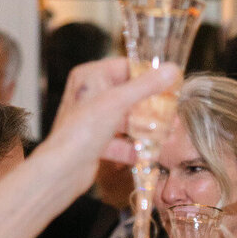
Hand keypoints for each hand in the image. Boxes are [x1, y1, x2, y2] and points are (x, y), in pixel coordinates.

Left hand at [47, 55, 183, 183]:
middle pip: (130, 96)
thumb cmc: (82, 131)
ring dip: (148, 128)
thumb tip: (171, 70)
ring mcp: (93, 120)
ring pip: (127, 120)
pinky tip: (150, 153)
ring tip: (169, 133)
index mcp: (90, 77)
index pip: (126, 68)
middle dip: (153, 107)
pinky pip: (121, 141)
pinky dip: (135, 148)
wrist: (63, 169)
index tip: (171, 83)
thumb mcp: (118, 102)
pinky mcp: (96, 142)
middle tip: (173, 111)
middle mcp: (90, 95)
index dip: (149, 76)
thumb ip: (146, 86)